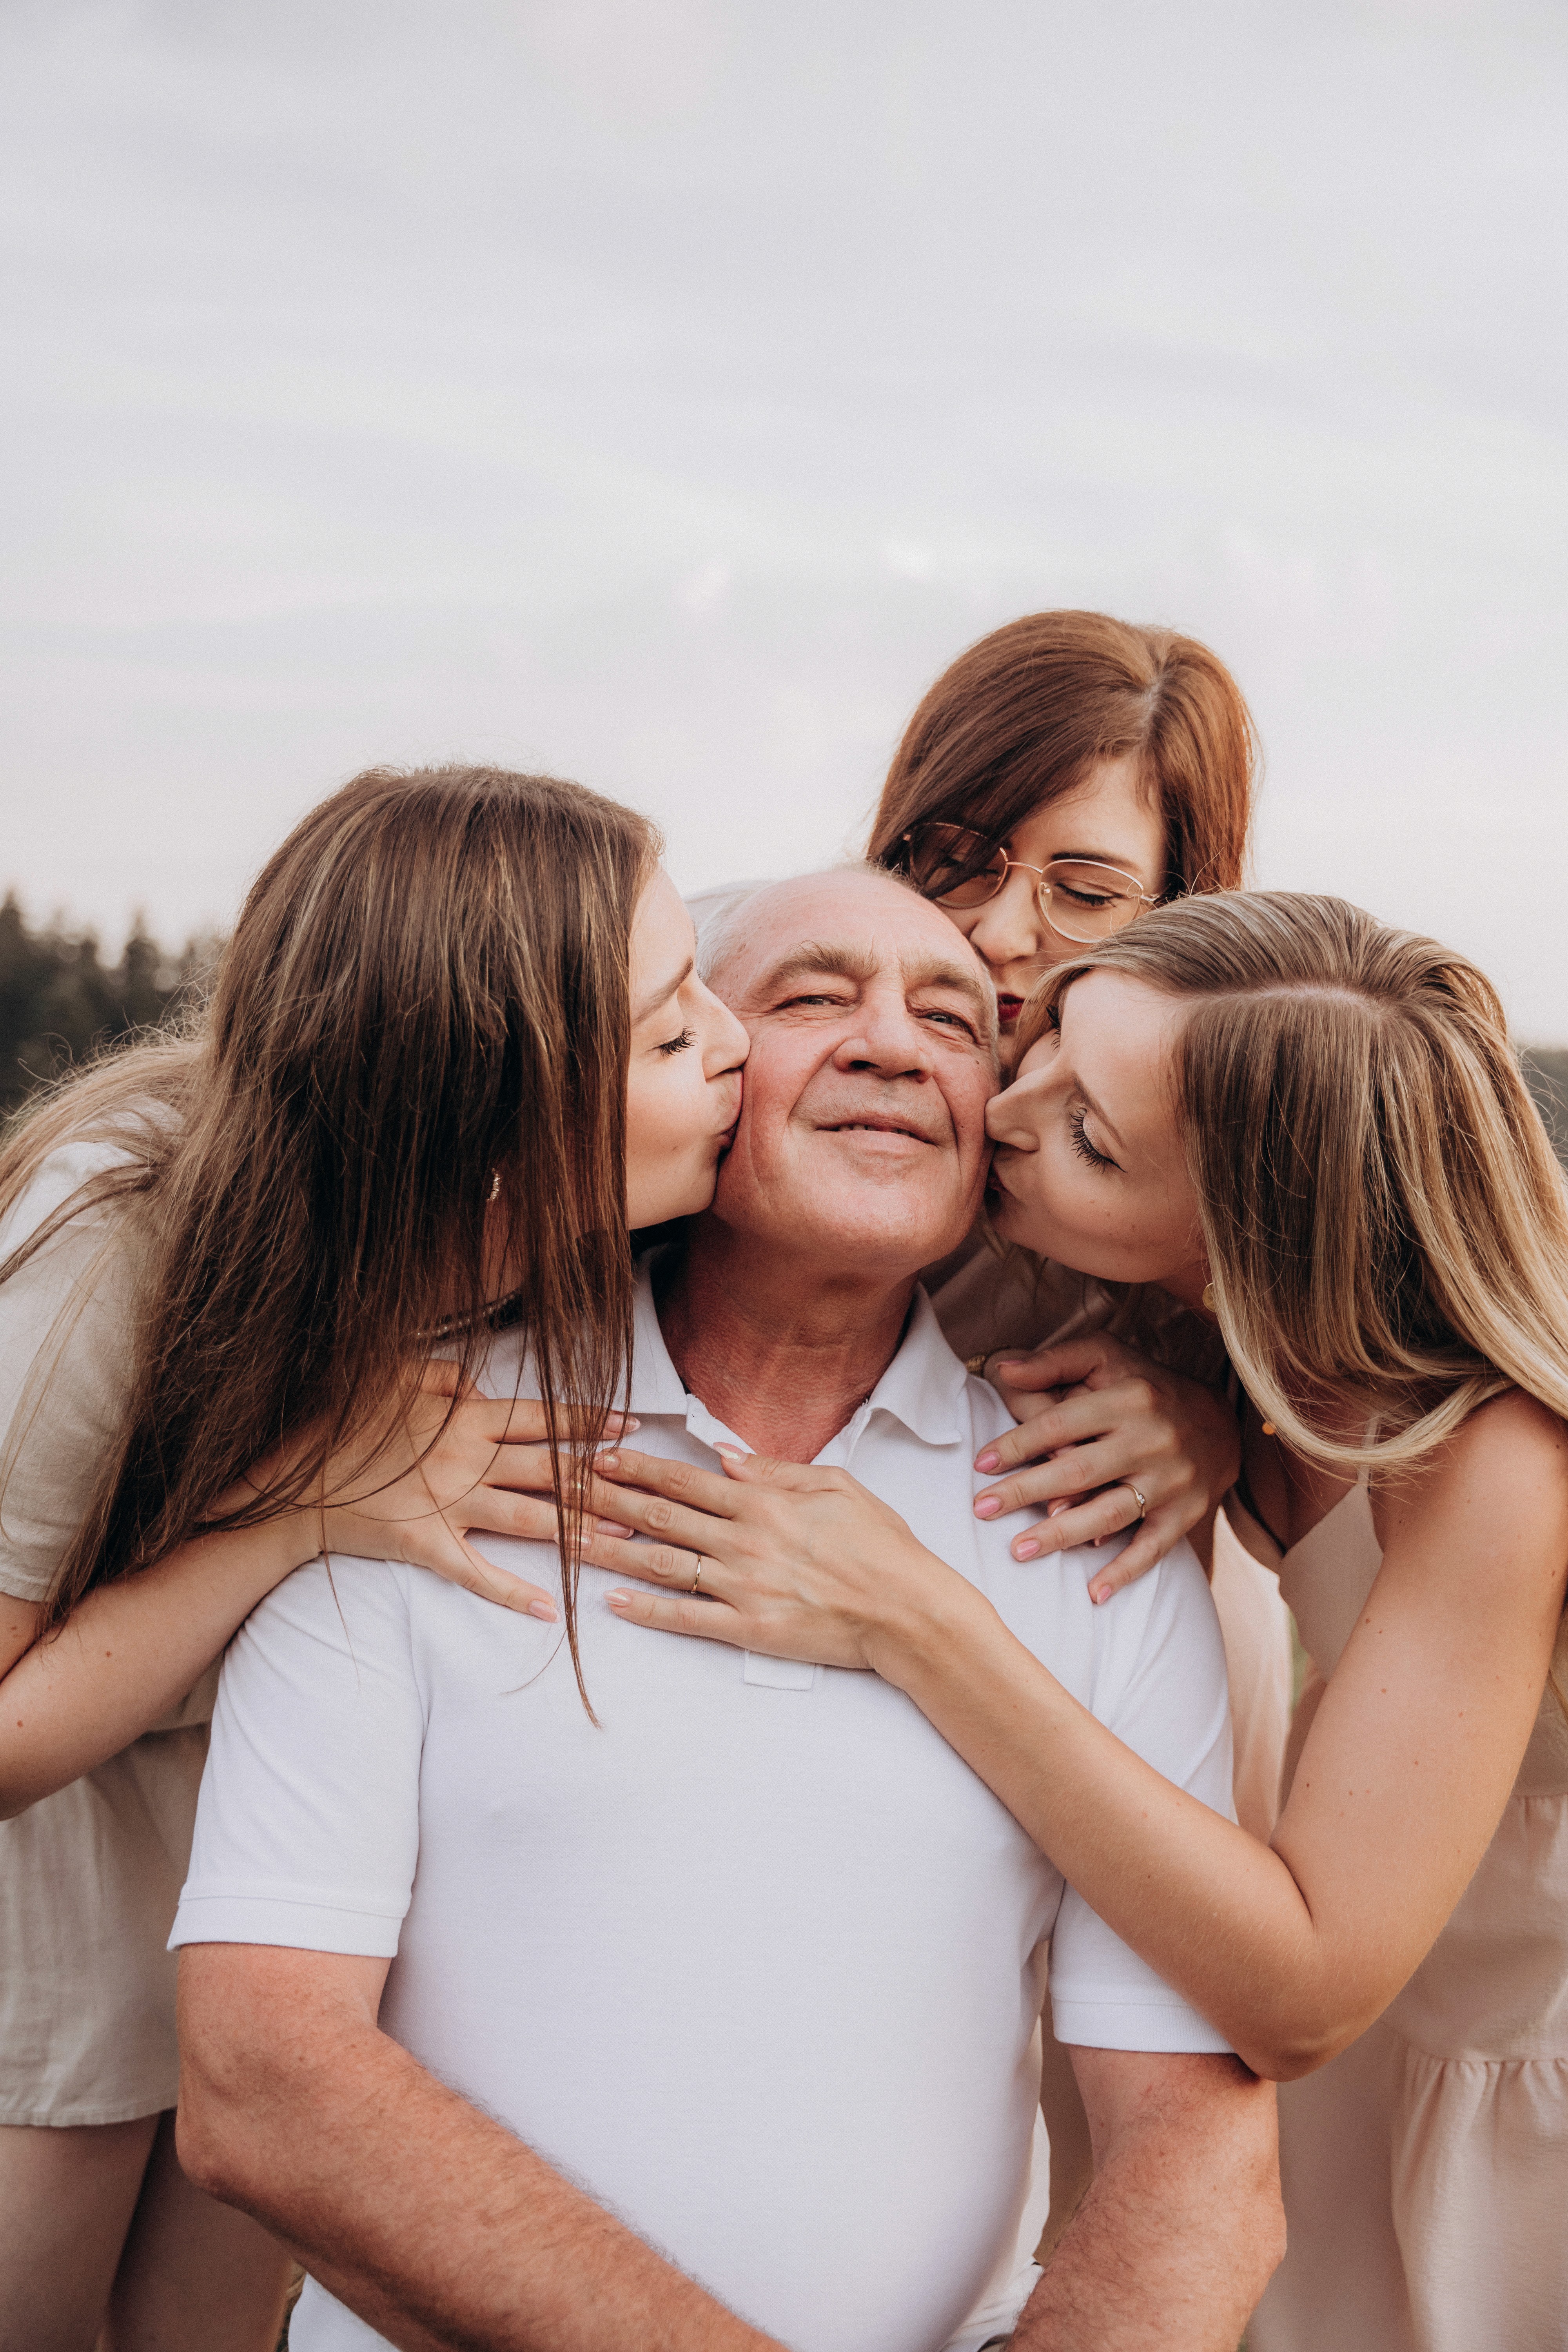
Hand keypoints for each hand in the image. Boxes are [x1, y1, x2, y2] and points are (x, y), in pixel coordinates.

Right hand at [244, 1365, 639, 1620]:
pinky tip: (548, 1611)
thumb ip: (444, 1376)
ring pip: (528, 1519)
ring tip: (622, 1545)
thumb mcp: (393, 1378)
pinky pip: (476, 1572)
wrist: (294, 1482)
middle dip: (603, 1483)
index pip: (542, 1418)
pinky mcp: (426, 1545)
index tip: (631, 1426)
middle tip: (650, 1496)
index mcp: (463, 1417)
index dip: (589, 1421)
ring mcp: (447, 1504)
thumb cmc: (346, 1424)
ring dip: (578, 1534)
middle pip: (549, 1470)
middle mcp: (465, 1459)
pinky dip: (511, 1593)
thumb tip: (480, 1379)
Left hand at [580, 1447, 982, 1672]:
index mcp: (764, 1503)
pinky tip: (612, 1602)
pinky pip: (685, 1619)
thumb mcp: (837, 1487)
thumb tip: (725, 1455)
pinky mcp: (748, 1630)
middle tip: (561, 1492)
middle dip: (606, 1501)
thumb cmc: (880, 1545)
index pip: (684, 1481)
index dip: (636, 1468)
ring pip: (661, 1564)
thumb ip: (777, 1470)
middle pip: (660, 1517)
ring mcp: (743, 1588)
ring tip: (568, 1541)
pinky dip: (645, 1610)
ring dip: (610, 1550)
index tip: (597, 1458)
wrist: (907, 1611)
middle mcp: (744, 1542)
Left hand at [971, 1334, 1239, 1601]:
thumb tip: (1004, 1368)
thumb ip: (1054, 1361)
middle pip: (1078, 1470)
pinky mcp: (1186, 1512)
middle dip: (1026, 1492)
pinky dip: (1124, 1571)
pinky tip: (1093, 1593)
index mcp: (1127, 1399)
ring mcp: (1171, 1480)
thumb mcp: (1106, 1357)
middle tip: (982, 1509)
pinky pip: (1153, 1547)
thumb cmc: (1146, 1387)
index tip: (981, 1464)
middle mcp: (1151, 1439)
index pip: (1060, 1423)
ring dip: (1062, 1534)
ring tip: (1018, 1550)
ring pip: (1110, 1512)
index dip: (1018, 1444)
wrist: (1222, 1420)